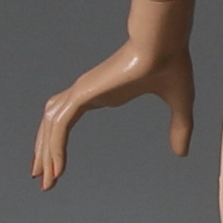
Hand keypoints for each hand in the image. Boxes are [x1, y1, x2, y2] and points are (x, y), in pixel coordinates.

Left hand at [32, 1, 196, 188]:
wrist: (166, 43)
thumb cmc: (172, 63)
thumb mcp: (179, 104)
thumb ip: (179, 128)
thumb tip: (181, 153)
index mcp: (103, 94)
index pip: (69, 120)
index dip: (60, 143)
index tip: (58, 169)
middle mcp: (86, 93)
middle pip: (53, 125)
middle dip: (46, 152)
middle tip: (42, 179)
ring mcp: (82, 91)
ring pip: (52, 127)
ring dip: (46, 153)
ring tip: (44, 179)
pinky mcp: (83, 94)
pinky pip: (60, 126)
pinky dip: (55, 147)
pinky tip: (56, 169)